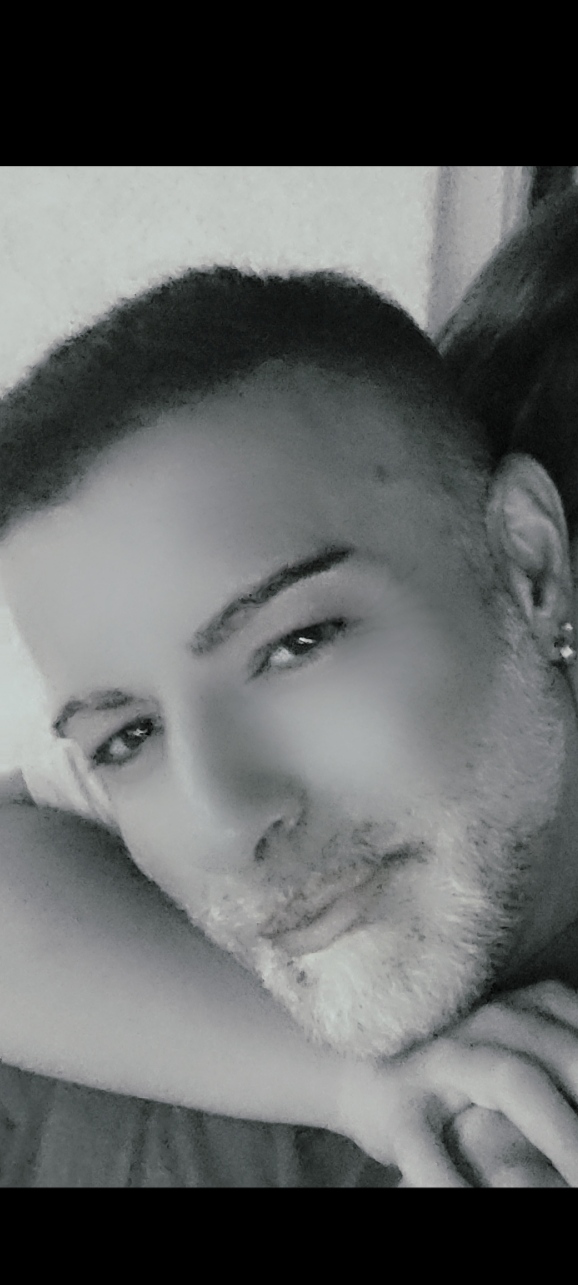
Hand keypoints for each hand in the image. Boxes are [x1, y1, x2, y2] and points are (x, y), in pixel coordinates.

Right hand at [337, 981, 577, 1186]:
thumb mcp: (517, 1055)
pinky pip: (434, 1148)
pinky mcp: (402, 1109)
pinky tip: (474, 1202)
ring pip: (517, 1081)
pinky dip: (457, 1183)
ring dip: (564, 1133)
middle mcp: (489, 1023)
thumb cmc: (457, 1075)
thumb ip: (562, 1059)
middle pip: (567, 1052)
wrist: (353, 1071)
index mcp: (525, 1009)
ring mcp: (444, 1061)